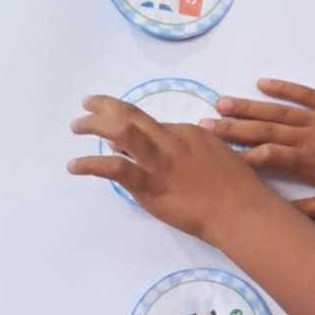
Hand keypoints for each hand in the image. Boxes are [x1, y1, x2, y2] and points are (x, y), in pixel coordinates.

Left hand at [68, 95, 278, 245]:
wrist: (240, 210)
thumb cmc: (239, 188)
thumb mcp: (222, 155)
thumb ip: (199, 149)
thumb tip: (181, 147)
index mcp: (187, 133)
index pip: (152, 124)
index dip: (133, 125)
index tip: (121, 133)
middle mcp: (169, 141)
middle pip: (131, 116)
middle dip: (105, 107)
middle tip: (87, 105)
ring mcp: (158, 162)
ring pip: (120, 133)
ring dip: (94, 125)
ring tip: (76, 125)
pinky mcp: (149, 185)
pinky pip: (114, 169)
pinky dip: (90, 164)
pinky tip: (74, 165)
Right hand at [200, 79, 314, 217]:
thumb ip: (312, 210)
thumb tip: (281, 215)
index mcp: (310, 164)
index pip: (268, 158)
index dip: (240, 156)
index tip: (214, 156)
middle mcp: (310, 138)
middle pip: (265, 131)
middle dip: (232, 129)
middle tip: (203, 126)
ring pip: (279, 111)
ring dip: (249, 107)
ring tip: (221, 103)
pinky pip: (305, 93)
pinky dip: (283, 87)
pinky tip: (262, 83)